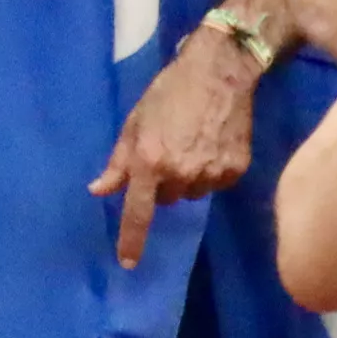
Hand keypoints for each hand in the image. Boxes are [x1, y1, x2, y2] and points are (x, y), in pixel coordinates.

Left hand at [90, 40, 258, 264]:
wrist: (221, 73)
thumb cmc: (169, 92)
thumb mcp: (135, 123)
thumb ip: (119, 162)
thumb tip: (100, 190)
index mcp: (150, 161)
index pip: (138, 212)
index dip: (132, 240)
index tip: (128, 264)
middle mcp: (180, 173)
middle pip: (167, 200)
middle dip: (162, 183)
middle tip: (168, 152)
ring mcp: (212, 174)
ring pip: (192, 192)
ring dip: (188, 177)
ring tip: (194, 143)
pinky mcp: (236, 169)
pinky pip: (217, 183)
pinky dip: (213, 170)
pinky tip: (214, 144)